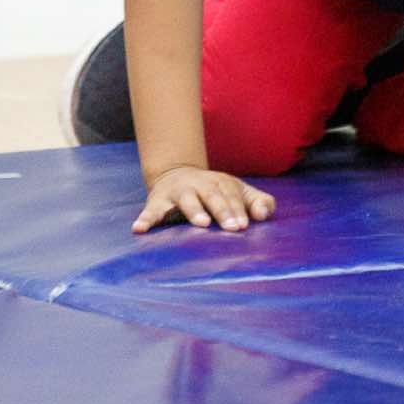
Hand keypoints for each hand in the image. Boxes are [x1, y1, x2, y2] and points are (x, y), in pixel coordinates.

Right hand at [133, 165, 276, 233]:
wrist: (176, 174)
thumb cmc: (214, 191)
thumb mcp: (238, 192)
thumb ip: (258, 202)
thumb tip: (264, 215)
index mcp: (220, 183)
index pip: (232, 196)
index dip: (238, 210)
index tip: (244, 226)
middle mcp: (199, 186)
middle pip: (212, 197)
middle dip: (223, 211)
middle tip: (232, 227)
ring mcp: (178, 194)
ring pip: (186, 201)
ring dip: (194, 211)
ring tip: (201, 223)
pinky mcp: (157, 203)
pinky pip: (151, 212)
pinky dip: (145, 220)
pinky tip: (139, 229)